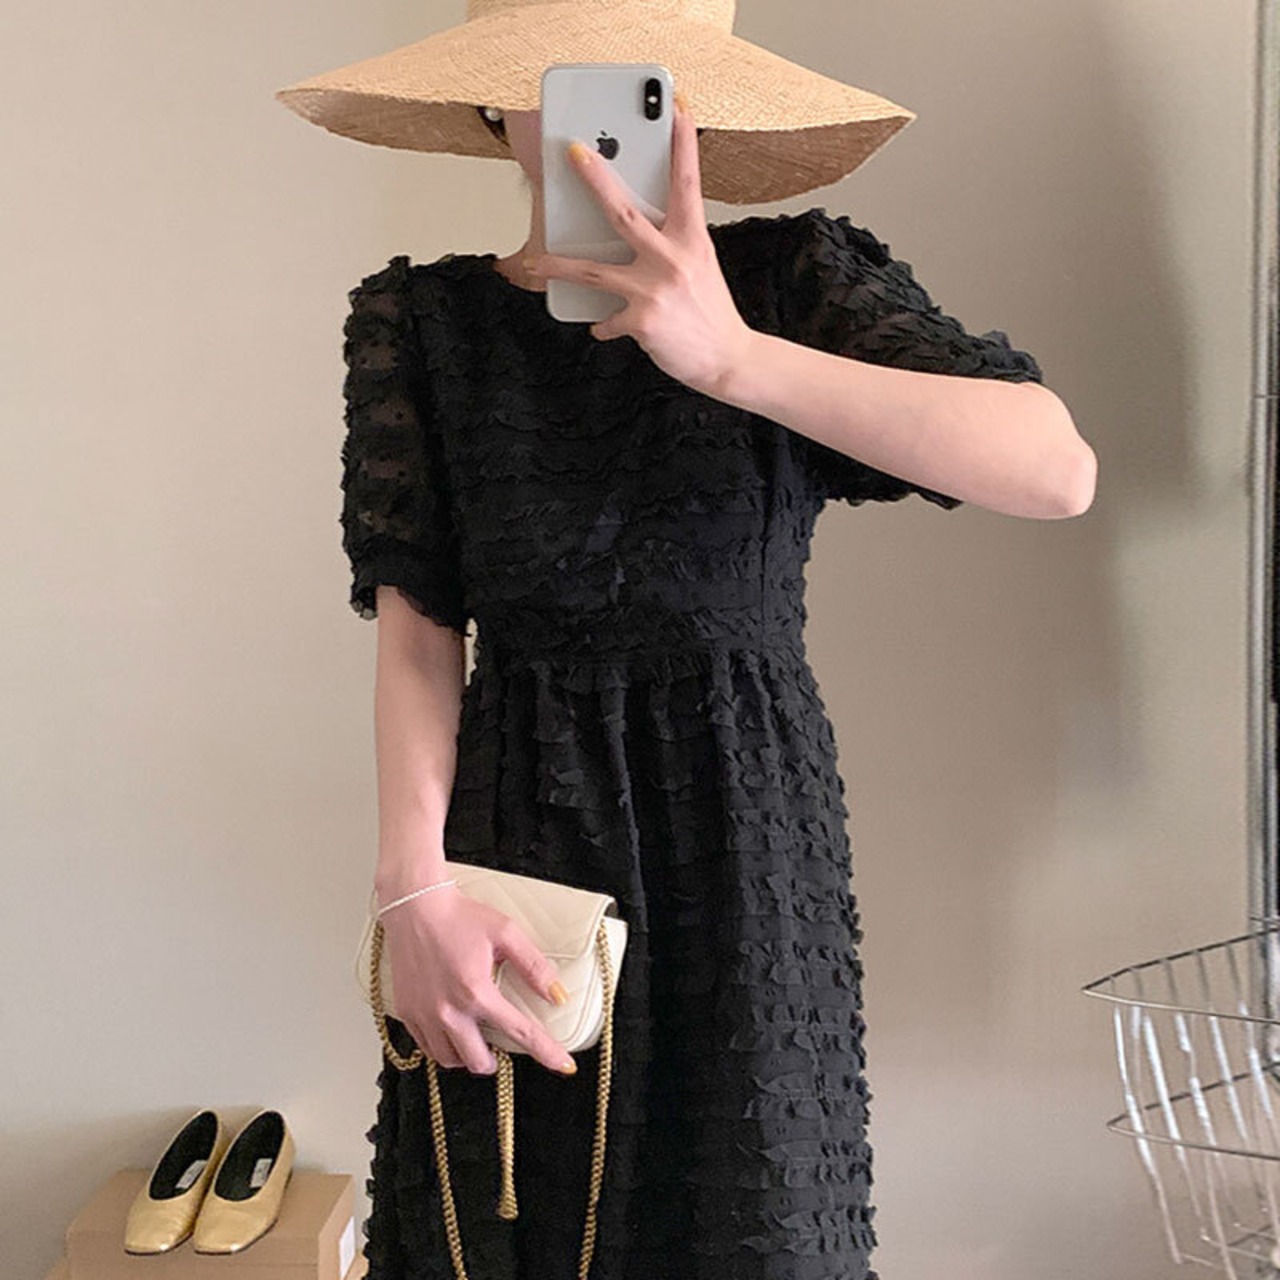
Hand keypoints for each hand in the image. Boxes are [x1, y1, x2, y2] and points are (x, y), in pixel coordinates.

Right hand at [380, 885, 577, 1077]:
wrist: (415, 907)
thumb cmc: (459, 917)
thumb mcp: (506, 933)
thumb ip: (534, 966)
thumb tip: (557, 995)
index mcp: (477, 992)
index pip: (520, 1032)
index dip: (546, 1052)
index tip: (564, 1066)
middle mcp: (448, 1010)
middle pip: (478, 1062)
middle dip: (495, 1062)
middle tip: (501, 1050)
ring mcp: (423, 1014)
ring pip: (449, 1060)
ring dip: (467, 1057)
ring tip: (476, 1042)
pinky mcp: (406, 1012)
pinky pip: (426, 1047)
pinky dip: (442, 1047)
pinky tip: (451, 1031)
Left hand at [526, 93, 753, 397]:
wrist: (727, 360)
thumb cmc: (710, 311)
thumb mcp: (699, 265)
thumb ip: (672, 243)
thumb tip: (633, 230)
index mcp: (693, 239)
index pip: (688, 181)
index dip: (683, 143)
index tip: (678, 108)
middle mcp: (674, 258)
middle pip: (624, 213)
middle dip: (596, 179)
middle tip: (573, 152)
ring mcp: (655, 290)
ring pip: (594, 271)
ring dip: (559, 266)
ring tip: (535, 263)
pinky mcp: (642, 321)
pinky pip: (608, 320)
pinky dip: (604, 325)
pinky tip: (603, 327)